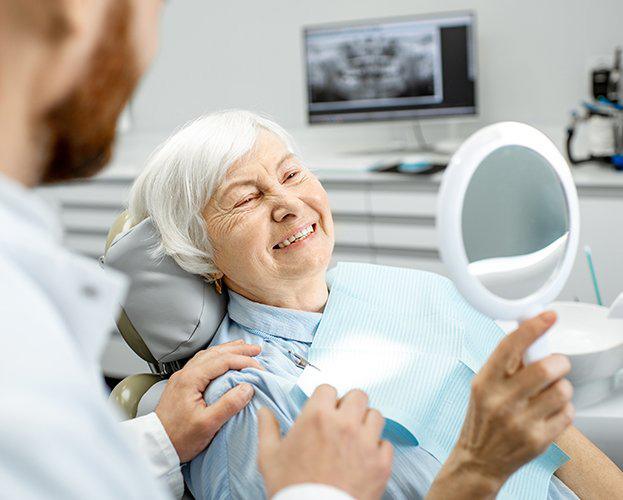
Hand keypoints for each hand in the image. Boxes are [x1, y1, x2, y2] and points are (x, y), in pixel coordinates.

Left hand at [155, 339, 262, 462]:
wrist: (156, 446)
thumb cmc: (179, 438)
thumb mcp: (207, 424)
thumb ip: (228, 404)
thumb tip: (247, 387)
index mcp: (191, 379)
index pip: (223, 361)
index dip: (243, 361)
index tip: (259, 367)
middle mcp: (185, 374)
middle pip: (215, 353)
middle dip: (238, 349)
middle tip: (256, 350)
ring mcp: (182, 378)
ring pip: (208, 355)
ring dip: (227, 350)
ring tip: (242, 348)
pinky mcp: (181, 384)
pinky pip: (202, 362)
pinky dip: (217, 357)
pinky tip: (222, 359)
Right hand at [258, 385, 392, 499]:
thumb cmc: (291, 488)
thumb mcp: (269, 457)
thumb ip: (267, 428)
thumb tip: (264, 412)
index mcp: (317, 416)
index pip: (328, 388)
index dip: (325, 400)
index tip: (323, 411)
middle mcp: (344, 424)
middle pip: (358, 396)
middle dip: (350, 406)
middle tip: (342, 421)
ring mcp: (366, 442)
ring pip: (376, 416)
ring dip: (366, 424)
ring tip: (356, 438)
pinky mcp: (381, 463)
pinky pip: (386, 444)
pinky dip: (377, 449)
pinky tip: (365, 458)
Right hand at [436, 312, 573, 495]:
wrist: (478, 460)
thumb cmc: (482, 418)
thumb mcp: (482, 386)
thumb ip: (504, 364)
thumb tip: (528, 332)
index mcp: (485, 382)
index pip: (510, 346)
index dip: (532, 327)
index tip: (548, 316)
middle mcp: (501, 400)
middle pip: (546, 368)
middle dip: (559, 362)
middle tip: (557, 364)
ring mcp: (520, 422)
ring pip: (562, 390)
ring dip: (563, 386)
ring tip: (551, 392)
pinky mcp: (538, 440)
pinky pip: (567, 413)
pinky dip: (564, 408)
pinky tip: (549, 411)